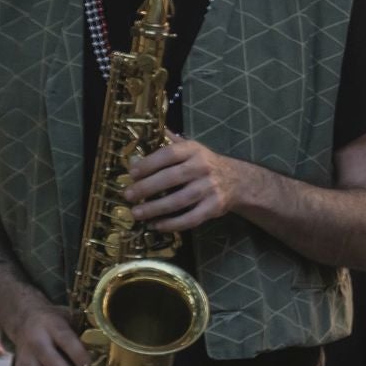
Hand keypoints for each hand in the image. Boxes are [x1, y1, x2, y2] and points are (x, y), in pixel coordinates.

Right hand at [7, 302, 89, 365]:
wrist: (23, 318)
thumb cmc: (54, 320)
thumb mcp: (69, 316)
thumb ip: (84, 330)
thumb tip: (110, 348)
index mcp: (52, 327)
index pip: (66, 341)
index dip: (79, 355)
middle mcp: (36, 344)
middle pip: (51, 364)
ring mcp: (25, 361)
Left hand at [123, 136, 244, 230]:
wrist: (237, 180)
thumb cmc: (205, 164)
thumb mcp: (191, 148)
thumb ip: (168, 144)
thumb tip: (139, 139)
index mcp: (194, 150)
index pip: (169, 154)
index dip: (149, 163)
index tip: (131, 172)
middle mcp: (203, 167)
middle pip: (171, 178)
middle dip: (147, 187)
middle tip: (128, 195)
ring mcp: (209, 188)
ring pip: (179, 200)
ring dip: (155, 208)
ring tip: (137, 213)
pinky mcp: (214, 207)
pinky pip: (191, 218)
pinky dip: (172, 224)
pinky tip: (157, 225)